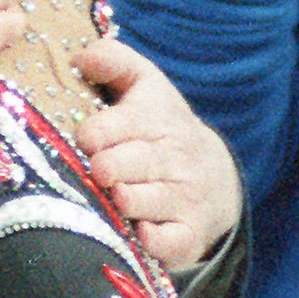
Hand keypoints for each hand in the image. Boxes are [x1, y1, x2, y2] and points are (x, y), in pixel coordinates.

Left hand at [72, 36, 240, 269]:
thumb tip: (81, 55)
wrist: (217, 178)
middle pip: (132, 164)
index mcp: (156, 120)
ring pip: (145, 201)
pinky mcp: (188, 235)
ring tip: (113, 198)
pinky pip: (169, 242)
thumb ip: (115, 62)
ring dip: (124, 201)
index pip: (124, 124)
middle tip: (96, 170)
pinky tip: (139, 233)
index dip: (98, 132)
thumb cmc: (161, 129)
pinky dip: (153, 240)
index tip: (84, 138)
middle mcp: (172, 159)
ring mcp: (183, 198)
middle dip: (108, 167)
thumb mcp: (146, 88)